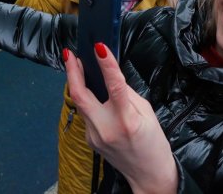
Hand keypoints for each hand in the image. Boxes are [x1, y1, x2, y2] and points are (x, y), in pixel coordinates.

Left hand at [64, 45, 177, 193]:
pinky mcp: (90, 140)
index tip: (99, 47)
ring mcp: (95, 136)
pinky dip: (88, 100)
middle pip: (81, 96)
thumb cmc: (153, 143)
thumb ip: (127, 94)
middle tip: (70, 54)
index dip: (106, 64)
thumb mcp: (147, 113)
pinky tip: (91, 92)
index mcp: (126, 120)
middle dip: (72, 72)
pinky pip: (86, 114)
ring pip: (81, 104)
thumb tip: (111, 76)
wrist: (148, 175)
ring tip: (77, 65)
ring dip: (77, 83)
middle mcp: (106, 128)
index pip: (114, 86)